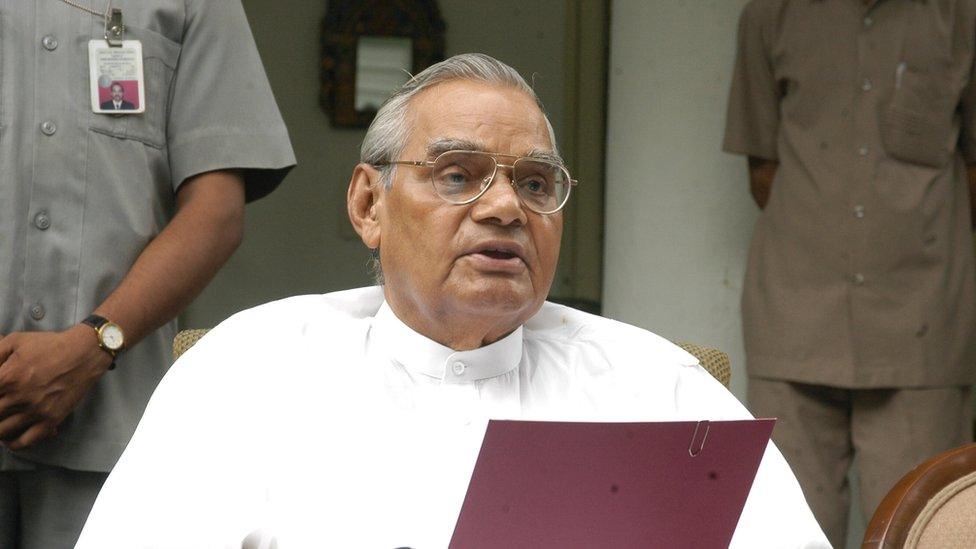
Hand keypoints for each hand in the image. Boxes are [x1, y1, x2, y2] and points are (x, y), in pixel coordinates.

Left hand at [0, 325, 112, 449]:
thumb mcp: (15, 340)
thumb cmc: (50, 345)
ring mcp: (35, 410)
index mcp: (6, 377)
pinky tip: (11, 438)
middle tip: (1, 407)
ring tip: (3, 421)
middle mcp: (17, 397)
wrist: (84, 353)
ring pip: (2, 432)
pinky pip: (25, 441)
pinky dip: (14, 444)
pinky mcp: (51, 420)